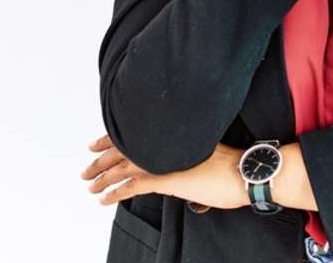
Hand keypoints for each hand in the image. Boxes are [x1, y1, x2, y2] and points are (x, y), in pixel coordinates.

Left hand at [80, 133, 248, 211]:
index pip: (134, 133)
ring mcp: (165, 161)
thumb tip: (177, 161)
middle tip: (86, 169)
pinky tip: (105, 199)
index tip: (96, 143)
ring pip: (123, 167)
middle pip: (123, 149)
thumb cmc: (233, 163)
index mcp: (173, 135)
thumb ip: (187, 152)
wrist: (246, 171)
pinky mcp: (167, 180)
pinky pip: (132, 187)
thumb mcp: (207, 149)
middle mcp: (165, 144)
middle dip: (100, 160)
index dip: (111, 138)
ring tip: (91, 185)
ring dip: (103, 178)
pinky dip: (115, 193)